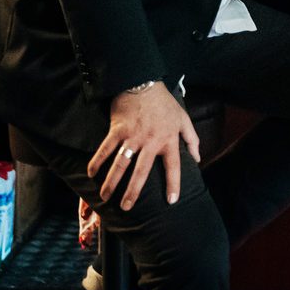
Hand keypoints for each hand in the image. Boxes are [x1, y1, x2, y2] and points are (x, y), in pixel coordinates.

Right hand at [89, 85, 199, 210]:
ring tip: (105, 197)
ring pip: (120, 164)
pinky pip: (105, 149)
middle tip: (127, 207)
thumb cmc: (164, 103)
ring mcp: (132, 136)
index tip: (171, 201)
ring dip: (112, 182)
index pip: (173, 166)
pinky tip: (91, 174)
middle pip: (141, 172)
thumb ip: (192, 140)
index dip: (173, 183)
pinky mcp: (117, 130)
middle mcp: (150, 141)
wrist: (143, 82)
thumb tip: (197, 159)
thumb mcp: (183, 119)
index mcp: (168, 139)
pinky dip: (97, 161)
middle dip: (133, 192)